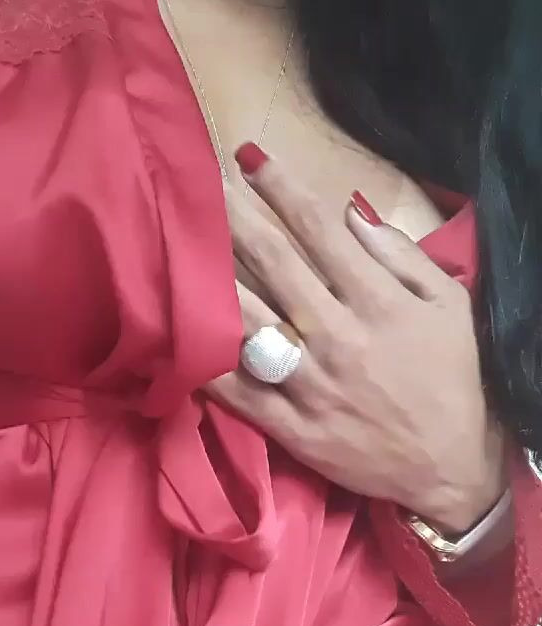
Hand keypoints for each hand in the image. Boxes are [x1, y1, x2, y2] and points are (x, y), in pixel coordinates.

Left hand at [211, 146, 504, 534]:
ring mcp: (310, 382)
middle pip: (272, 263)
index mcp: (377, 301)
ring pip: (246, 321)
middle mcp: (337, 334)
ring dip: (208, 280)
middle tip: (196, 184)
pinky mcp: (290, 427)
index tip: (250, 158)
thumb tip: (351, 214)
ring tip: (173, 244)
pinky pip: (237, 392)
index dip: (282, 189)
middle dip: (234, 219)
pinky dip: (202, 365)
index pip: (320, 230)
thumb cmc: (455, 378)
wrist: (454, 467)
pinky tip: (169, 336)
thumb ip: (400, 258)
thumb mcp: (449, 307)